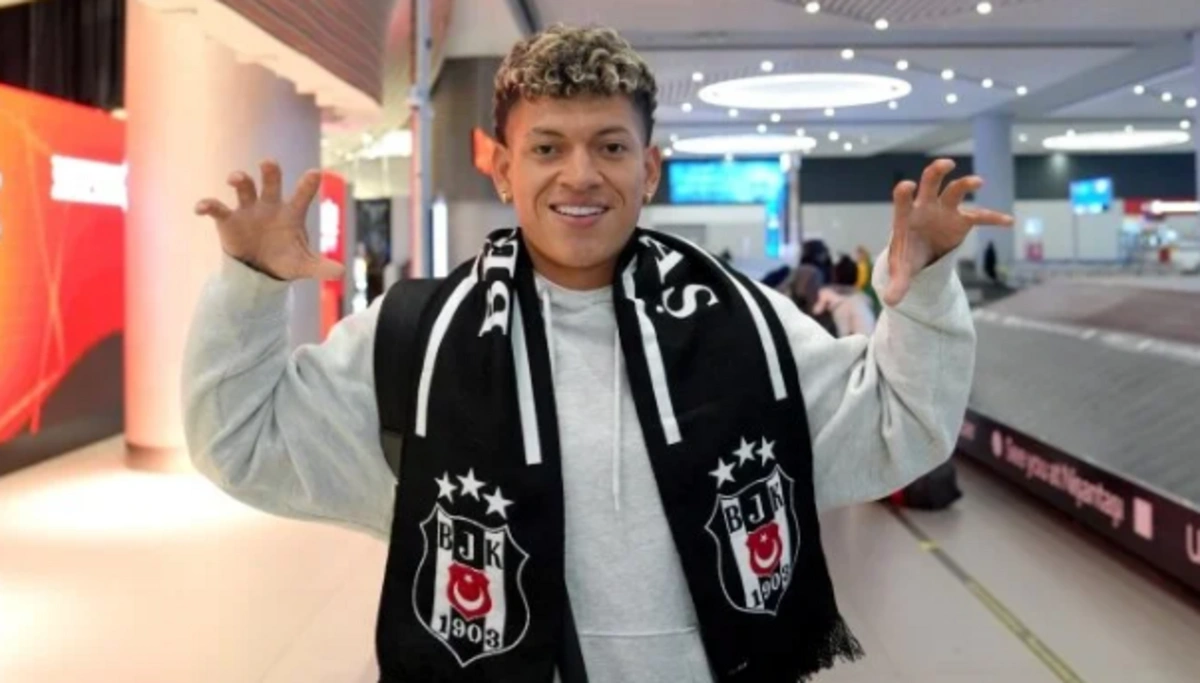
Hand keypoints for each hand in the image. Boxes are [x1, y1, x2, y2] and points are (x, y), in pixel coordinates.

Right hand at [195, 160, 343, 280]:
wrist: (259, 272)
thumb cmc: (285, 260)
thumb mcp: (304, 265)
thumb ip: (321, 267)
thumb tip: (341, 272)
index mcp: (291, 212)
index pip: (302, 194)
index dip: (308, 184)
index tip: (316, 173)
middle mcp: (269, 205)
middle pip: (270, 181)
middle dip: (269, 171)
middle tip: (268, 163)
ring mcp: (248, 209)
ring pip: (244, 187)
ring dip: (239, 179)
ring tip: (236, 179)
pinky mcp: (228, 219)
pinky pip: (216, 207)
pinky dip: (207, 205)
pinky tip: (200, 208)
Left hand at [884, 158, 1012, 305]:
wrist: (921, 254)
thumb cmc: (907, 256)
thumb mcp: (902, 271)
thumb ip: (897, 284)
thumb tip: (890, 302)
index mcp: (906, 216)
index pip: (902, 201)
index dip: (904, 193)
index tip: (907, 186)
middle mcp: (926, 206)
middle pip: (930, 183)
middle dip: (936, 172)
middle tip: (945, 164)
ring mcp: (945, 210)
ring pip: (956, 191)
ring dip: (966, 184)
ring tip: (978, 181)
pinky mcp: (961, 219)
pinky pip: (980, 216)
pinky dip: (993, 217)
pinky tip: (1008, 221)